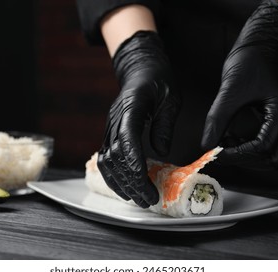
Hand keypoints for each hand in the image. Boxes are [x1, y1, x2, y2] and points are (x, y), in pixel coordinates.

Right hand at [97, 31, 180, 207]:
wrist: (140, 66)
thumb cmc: (158, 78)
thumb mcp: (170, 97)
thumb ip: (165, 124)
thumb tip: (161, 152)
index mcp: (131, 107)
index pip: (127, 139)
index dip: (133, 162)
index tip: (143, 181)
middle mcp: (115, 120)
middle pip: (116, 156)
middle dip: (131, 181)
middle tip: (148, 198)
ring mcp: (110, 126)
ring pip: (106, 160)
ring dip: (120, 182)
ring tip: (136, 198)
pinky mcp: (111, 132)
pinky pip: (106, 157)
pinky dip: (113, 175)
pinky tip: (124, 186)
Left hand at [201, 0, 277, 169]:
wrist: (258, 46)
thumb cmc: (248, 62)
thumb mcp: (229, 91)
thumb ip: (217, 120)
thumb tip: (206, 145)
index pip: (262, 148)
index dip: (237, 155)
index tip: (217, 152)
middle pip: (270, 158)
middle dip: (244, 159)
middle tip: (222, 150)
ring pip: (269, 155)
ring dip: (246, 155)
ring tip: (225, 142)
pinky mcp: (273, 121)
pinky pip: (264, 145)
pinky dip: (246, 148)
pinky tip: (230, 138)